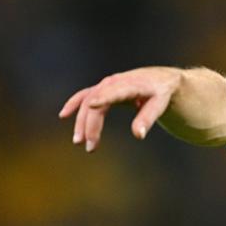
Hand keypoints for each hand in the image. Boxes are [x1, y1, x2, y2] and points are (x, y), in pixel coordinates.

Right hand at [59, 67, 180, 151]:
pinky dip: (75, 103)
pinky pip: (85, 94)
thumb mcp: (160, 104)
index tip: (93, 106)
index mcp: (134, 84)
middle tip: (89, 146)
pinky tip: (64, 115)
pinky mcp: (104, 87)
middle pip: (98, 100)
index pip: (117, 91)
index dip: (105, 97)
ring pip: (89, 100)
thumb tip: (139, 135)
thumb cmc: (161, 92)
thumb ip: (148, 117)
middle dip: (91, 123)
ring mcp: (108, 83)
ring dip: (82, 120)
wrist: (161, 79)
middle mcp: (117, 82)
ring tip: (79, 141)